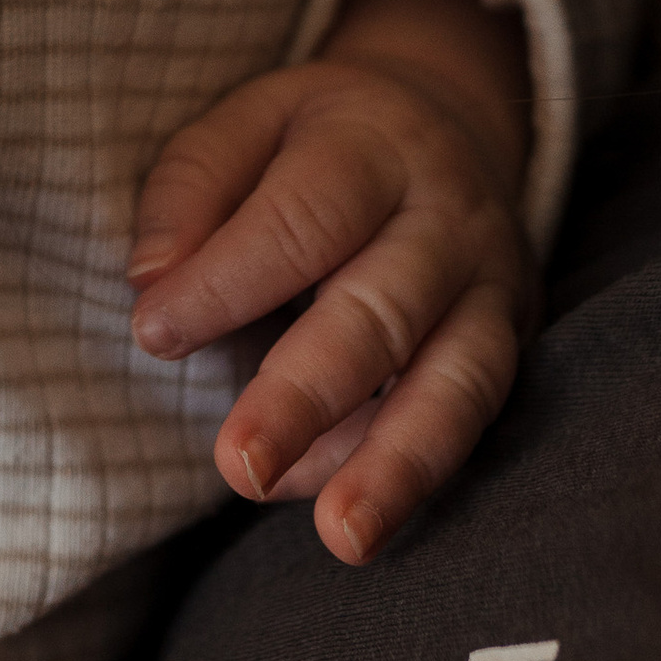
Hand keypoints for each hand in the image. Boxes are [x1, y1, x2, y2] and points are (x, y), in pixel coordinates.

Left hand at [125, 0, 533, 566]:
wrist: (449, 124)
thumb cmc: (316, 141)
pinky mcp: (510, 344)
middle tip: (240, 464)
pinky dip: (412, 472)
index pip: (301, 217)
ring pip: (457, 380)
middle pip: (382, 310)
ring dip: (396, 463)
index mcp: (369, 145)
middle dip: (309, 393)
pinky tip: (353, 519)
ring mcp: (491, 286)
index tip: (154, 335)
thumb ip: (191, 191)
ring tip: (343, 537)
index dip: (227, 280)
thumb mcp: (246, 124)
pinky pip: (472, 419)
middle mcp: (445, 217)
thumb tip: (150, 283)